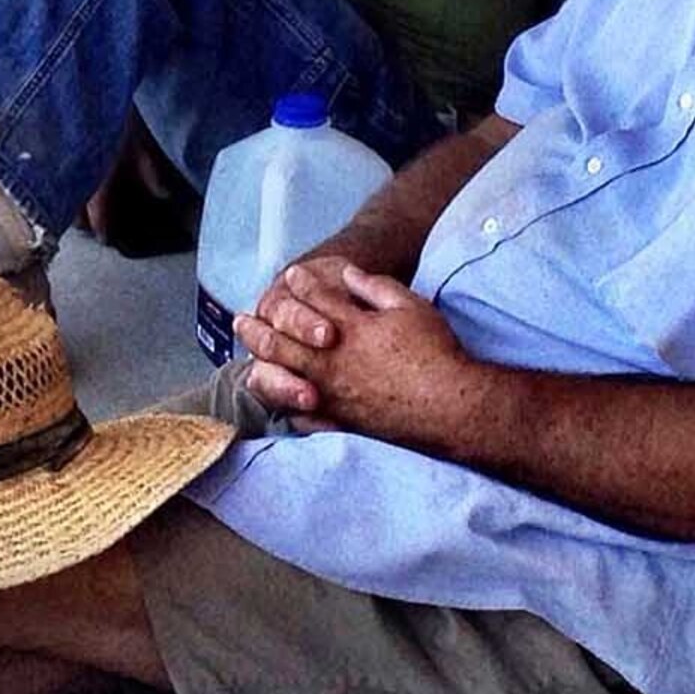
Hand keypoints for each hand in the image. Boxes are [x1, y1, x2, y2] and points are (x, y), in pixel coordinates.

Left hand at [234, 261, 483, 446]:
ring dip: (262, 360)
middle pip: (282, 339)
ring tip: (249, 354)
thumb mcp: (410, 306)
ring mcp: (332, 392)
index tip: (291, 275)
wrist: (450, 405)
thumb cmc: (435, 352)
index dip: (301, 284)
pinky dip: (284, 402)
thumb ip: (374, 287)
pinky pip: (300, 413)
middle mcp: (332, 360)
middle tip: (244, 318)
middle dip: (260, 326)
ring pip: (282, 374)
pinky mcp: (340, 420)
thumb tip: (347, 273)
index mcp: (349, 329)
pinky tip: (276, 395)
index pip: (315, 299)